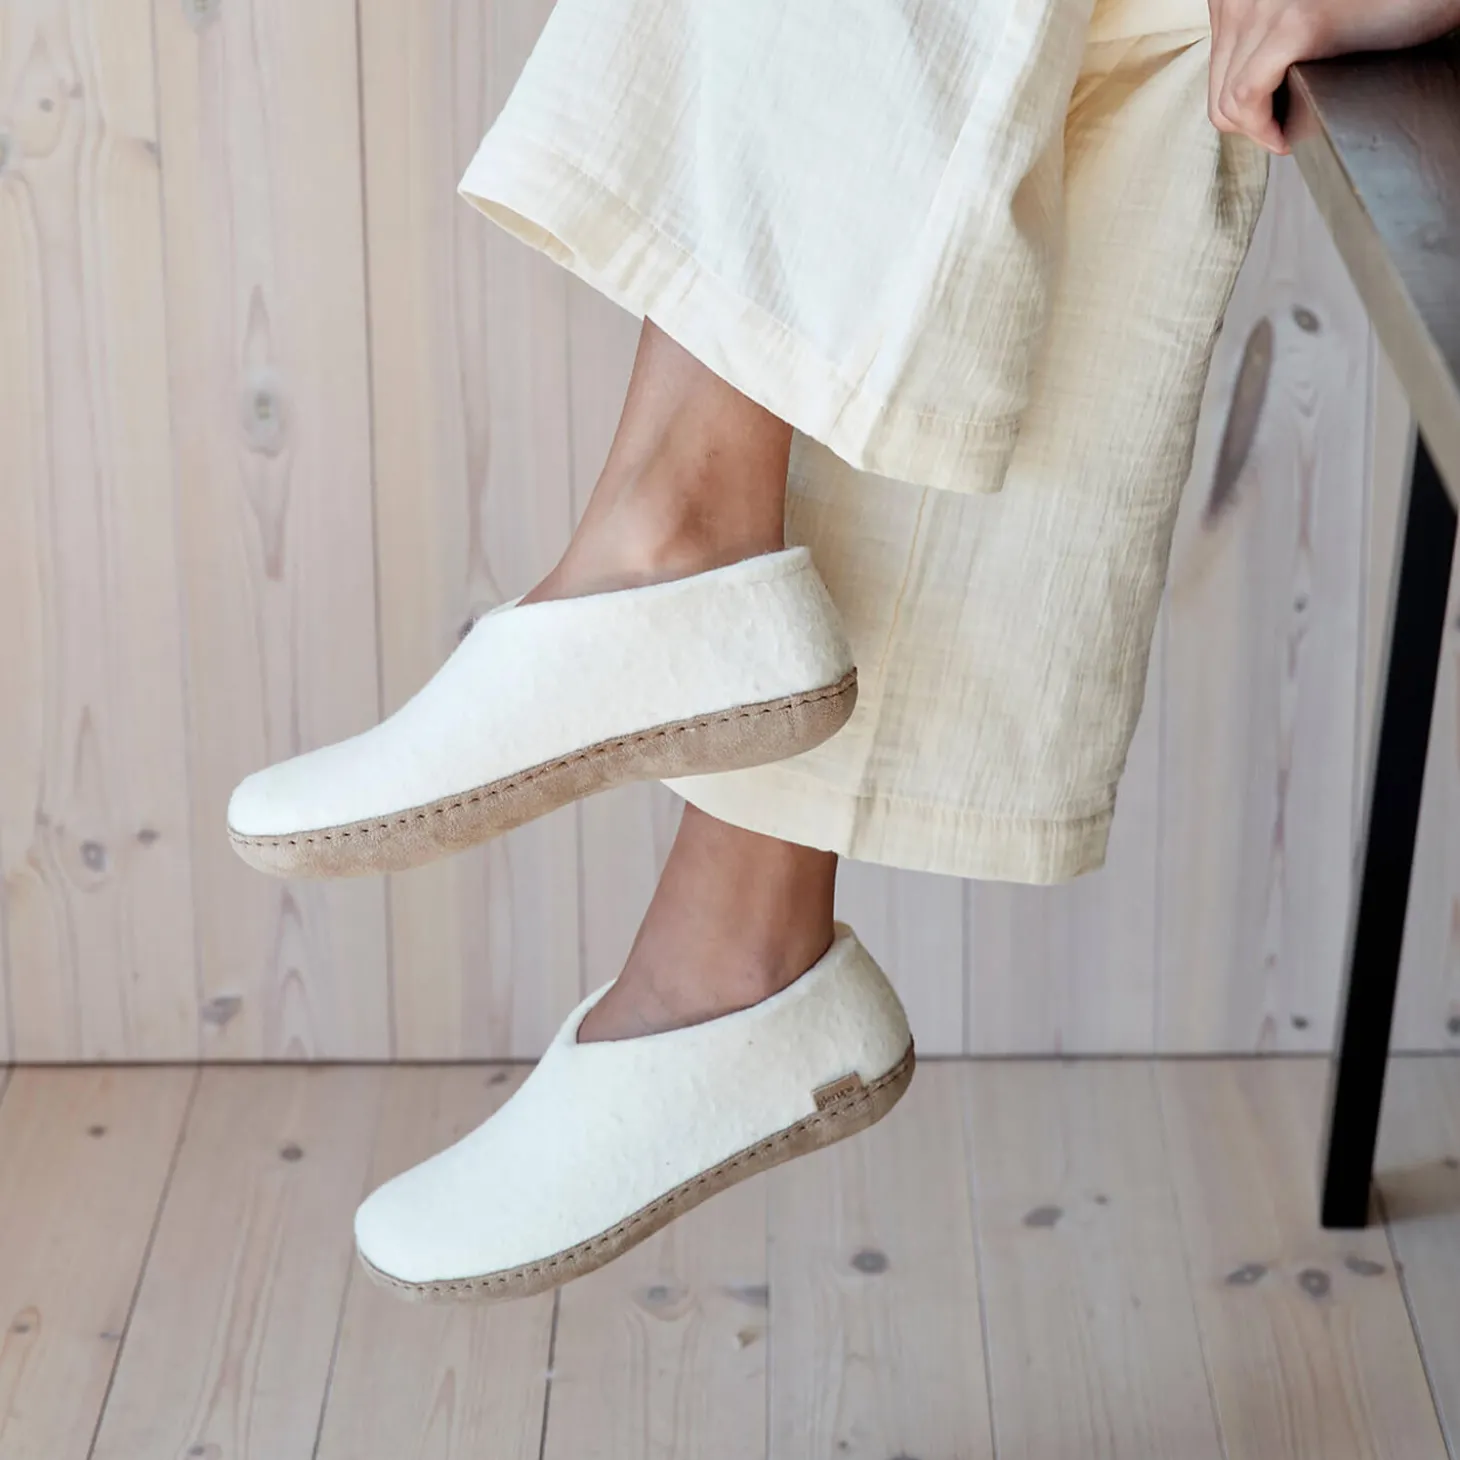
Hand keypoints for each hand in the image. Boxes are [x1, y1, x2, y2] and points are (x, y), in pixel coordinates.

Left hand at [1207, 0, 1459, 153]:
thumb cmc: (1376, 9)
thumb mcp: (1297, 25)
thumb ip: (1258, 50)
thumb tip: (1229, 108)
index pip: (1214, 73)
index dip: (1241, 109)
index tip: (1273, 119)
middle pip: (1217, 91)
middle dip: (1249, 125)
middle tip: (1284, 131)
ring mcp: (1266, 4)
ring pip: (1228, 103)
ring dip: (1259, 131)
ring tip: (1290, 130)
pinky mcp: (1294, 24)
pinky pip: (1247, 99)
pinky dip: (1263, 130)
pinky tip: (1288, 136)